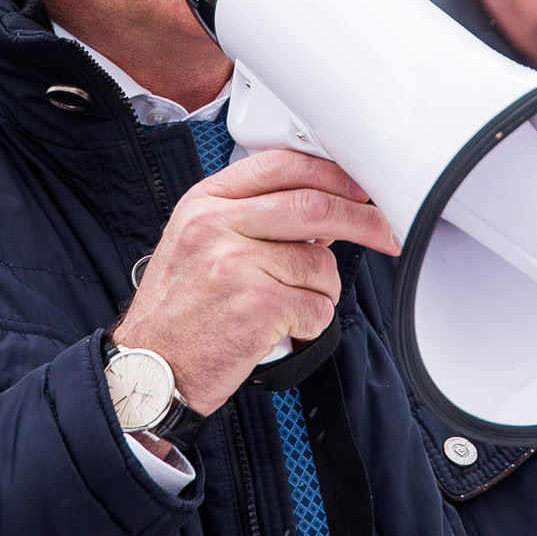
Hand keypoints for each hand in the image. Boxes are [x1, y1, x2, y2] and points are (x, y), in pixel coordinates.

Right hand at [111, 149, 398, 414]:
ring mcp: (236, 265)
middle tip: (385, 231)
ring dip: (322, 290)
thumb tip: (320, 207)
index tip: (359, 188)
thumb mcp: (197, 241)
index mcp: (204, 203)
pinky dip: (310, 324)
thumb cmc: (178, 310)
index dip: (331, 175)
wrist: (150, 368)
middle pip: (313, 206)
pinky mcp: (257, 307)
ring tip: (289, 305)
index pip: (280, 166)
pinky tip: (282, 329)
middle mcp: (217, 227)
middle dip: (361, 220)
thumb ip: (250, 216)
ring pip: (319, 264)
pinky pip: (316, 308)